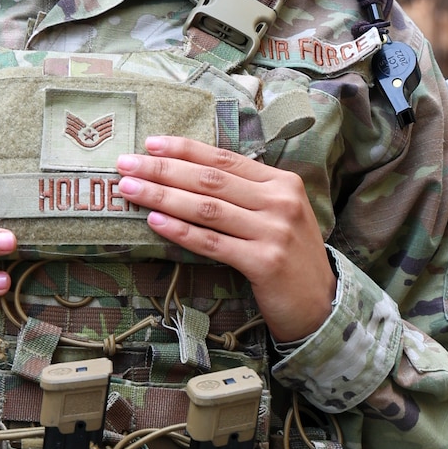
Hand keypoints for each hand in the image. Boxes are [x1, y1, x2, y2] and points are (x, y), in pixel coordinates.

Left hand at [116, 138, 335, 344]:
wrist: (321, 304)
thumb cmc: (289, 257)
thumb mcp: (276, 214)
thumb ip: (245, 193)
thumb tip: (188, 174)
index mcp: (282, 182)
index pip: (224, 159)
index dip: (184, 150)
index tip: (149, 144)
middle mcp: (280, 201)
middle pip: (210, 180)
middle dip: (163, 169)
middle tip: (126, 164)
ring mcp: (274, 232)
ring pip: (207, 208)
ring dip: (163, 196)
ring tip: (130, 189)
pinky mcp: (264, 262)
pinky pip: (212, 243)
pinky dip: (180, 231)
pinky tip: (155, 221)